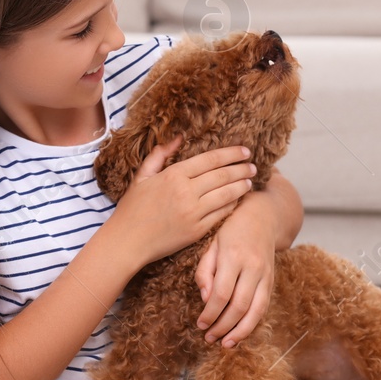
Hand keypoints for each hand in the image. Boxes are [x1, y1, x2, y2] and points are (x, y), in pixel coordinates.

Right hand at [105, 134, 255, 268]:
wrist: (127, 242)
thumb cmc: (132, 209)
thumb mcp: (142, 177)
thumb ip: (159, 155)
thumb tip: (177, 137)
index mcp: (173, 175)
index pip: (211, 159)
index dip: (231, 153)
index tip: (244, 150)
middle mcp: (186, 192)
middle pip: (223, 175)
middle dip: (241, 168)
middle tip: (253, 166)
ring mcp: (193, 212)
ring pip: (226, 194)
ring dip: (241, 186)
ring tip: (250, 181)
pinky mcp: (197, 230)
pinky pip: (221, 214)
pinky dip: (233, 205)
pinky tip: (238, 200)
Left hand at [194, 191, 277, 346]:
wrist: (263, 216)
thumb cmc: (230, 230)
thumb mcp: (210, 243)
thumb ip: (205, 271)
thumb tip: (205, 299)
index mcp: (233, 256)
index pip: (221, 293)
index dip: (210, 313)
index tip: (200, 324)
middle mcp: (253, 266)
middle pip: (239, 305)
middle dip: (223, 326)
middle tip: (209, 338)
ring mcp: (266, 274)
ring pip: (256, 310)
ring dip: (241, 331)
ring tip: (226, 344)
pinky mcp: (272, 280)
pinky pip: (264, 306)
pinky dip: (253, 323)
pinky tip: (240, 333)